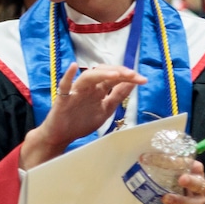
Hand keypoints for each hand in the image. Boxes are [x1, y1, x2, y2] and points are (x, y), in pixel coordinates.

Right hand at [21, 64, 145, 167]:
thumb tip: (133, 82)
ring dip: (101, 74)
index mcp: (98, 90)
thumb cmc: (81, 122)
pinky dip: (67, 76)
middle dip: (118, 72)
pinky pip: (64, 85)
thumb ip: (117, 96)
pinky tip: (73, 67)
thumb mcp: (105, 109)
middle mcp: (88, 88)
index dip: (128, 77)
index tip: (143, 80)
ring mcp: (75, 92)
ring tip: (115, 75)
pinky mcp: (62, 99)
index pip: (114, 78)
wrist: (61, 136)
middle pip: (103, 73)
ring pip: (87, 78)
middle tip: (133, 75)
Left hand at [159, 159, 204, 203]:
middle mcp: (200, 188)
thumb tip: (142, 158)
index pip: (193, 165)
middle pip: (199, 185)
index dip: (184, 163)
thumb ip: (162, 163)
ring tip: (165, 200)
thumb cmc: (178, 180)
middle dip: (191, 182)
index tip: (173, 160)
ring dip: (180, 202)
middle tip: (181, 179)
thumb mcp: (174, 171)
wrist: (191, 200)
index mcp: (196, 173)